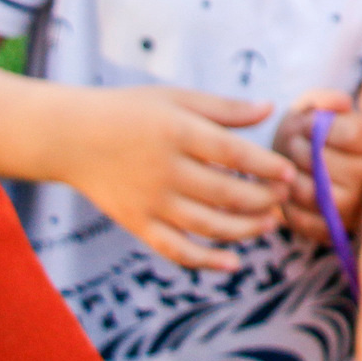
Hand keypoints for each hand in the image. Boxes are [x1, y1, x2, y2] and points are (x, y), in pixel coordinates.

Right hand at [53, 84, 292, 272]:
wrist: (72, 138)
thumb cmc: (130, 111)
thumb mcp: (176, 98)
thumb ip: (224, 108)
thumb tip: (269, 109)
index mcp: (177, 132)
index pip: (232, 153)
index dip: (265, 166)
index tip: (289, 172)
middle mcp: (165, 170)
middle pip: (225, 193)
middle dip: (262, 199)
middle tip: (285, 198)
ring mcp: (151, 201)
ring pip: (206, 225)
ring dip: (244, 229)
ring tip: (270, 223)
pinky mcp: (138, 224)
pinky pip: (175, 250)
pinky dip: (206, 261)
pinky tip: (233, 262)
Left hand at [277, 91, 361, 247]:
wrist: (308, 167)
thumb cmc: (312, 134)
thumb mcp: (317, 108)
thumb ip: (324, 99)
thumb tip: (336, 104)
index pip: (348, 133)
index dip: (318, 126)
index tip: (306, 124)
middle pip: (326, 164)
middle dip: (298, 150)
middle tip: (291, 144)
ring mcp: (352, 206)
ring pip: (312, 193)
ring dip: (288, 177)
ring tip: (285, 166)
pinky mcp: (331, 230)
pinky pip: (301, 220)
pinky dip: (286, 204)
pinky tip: (286, 190)